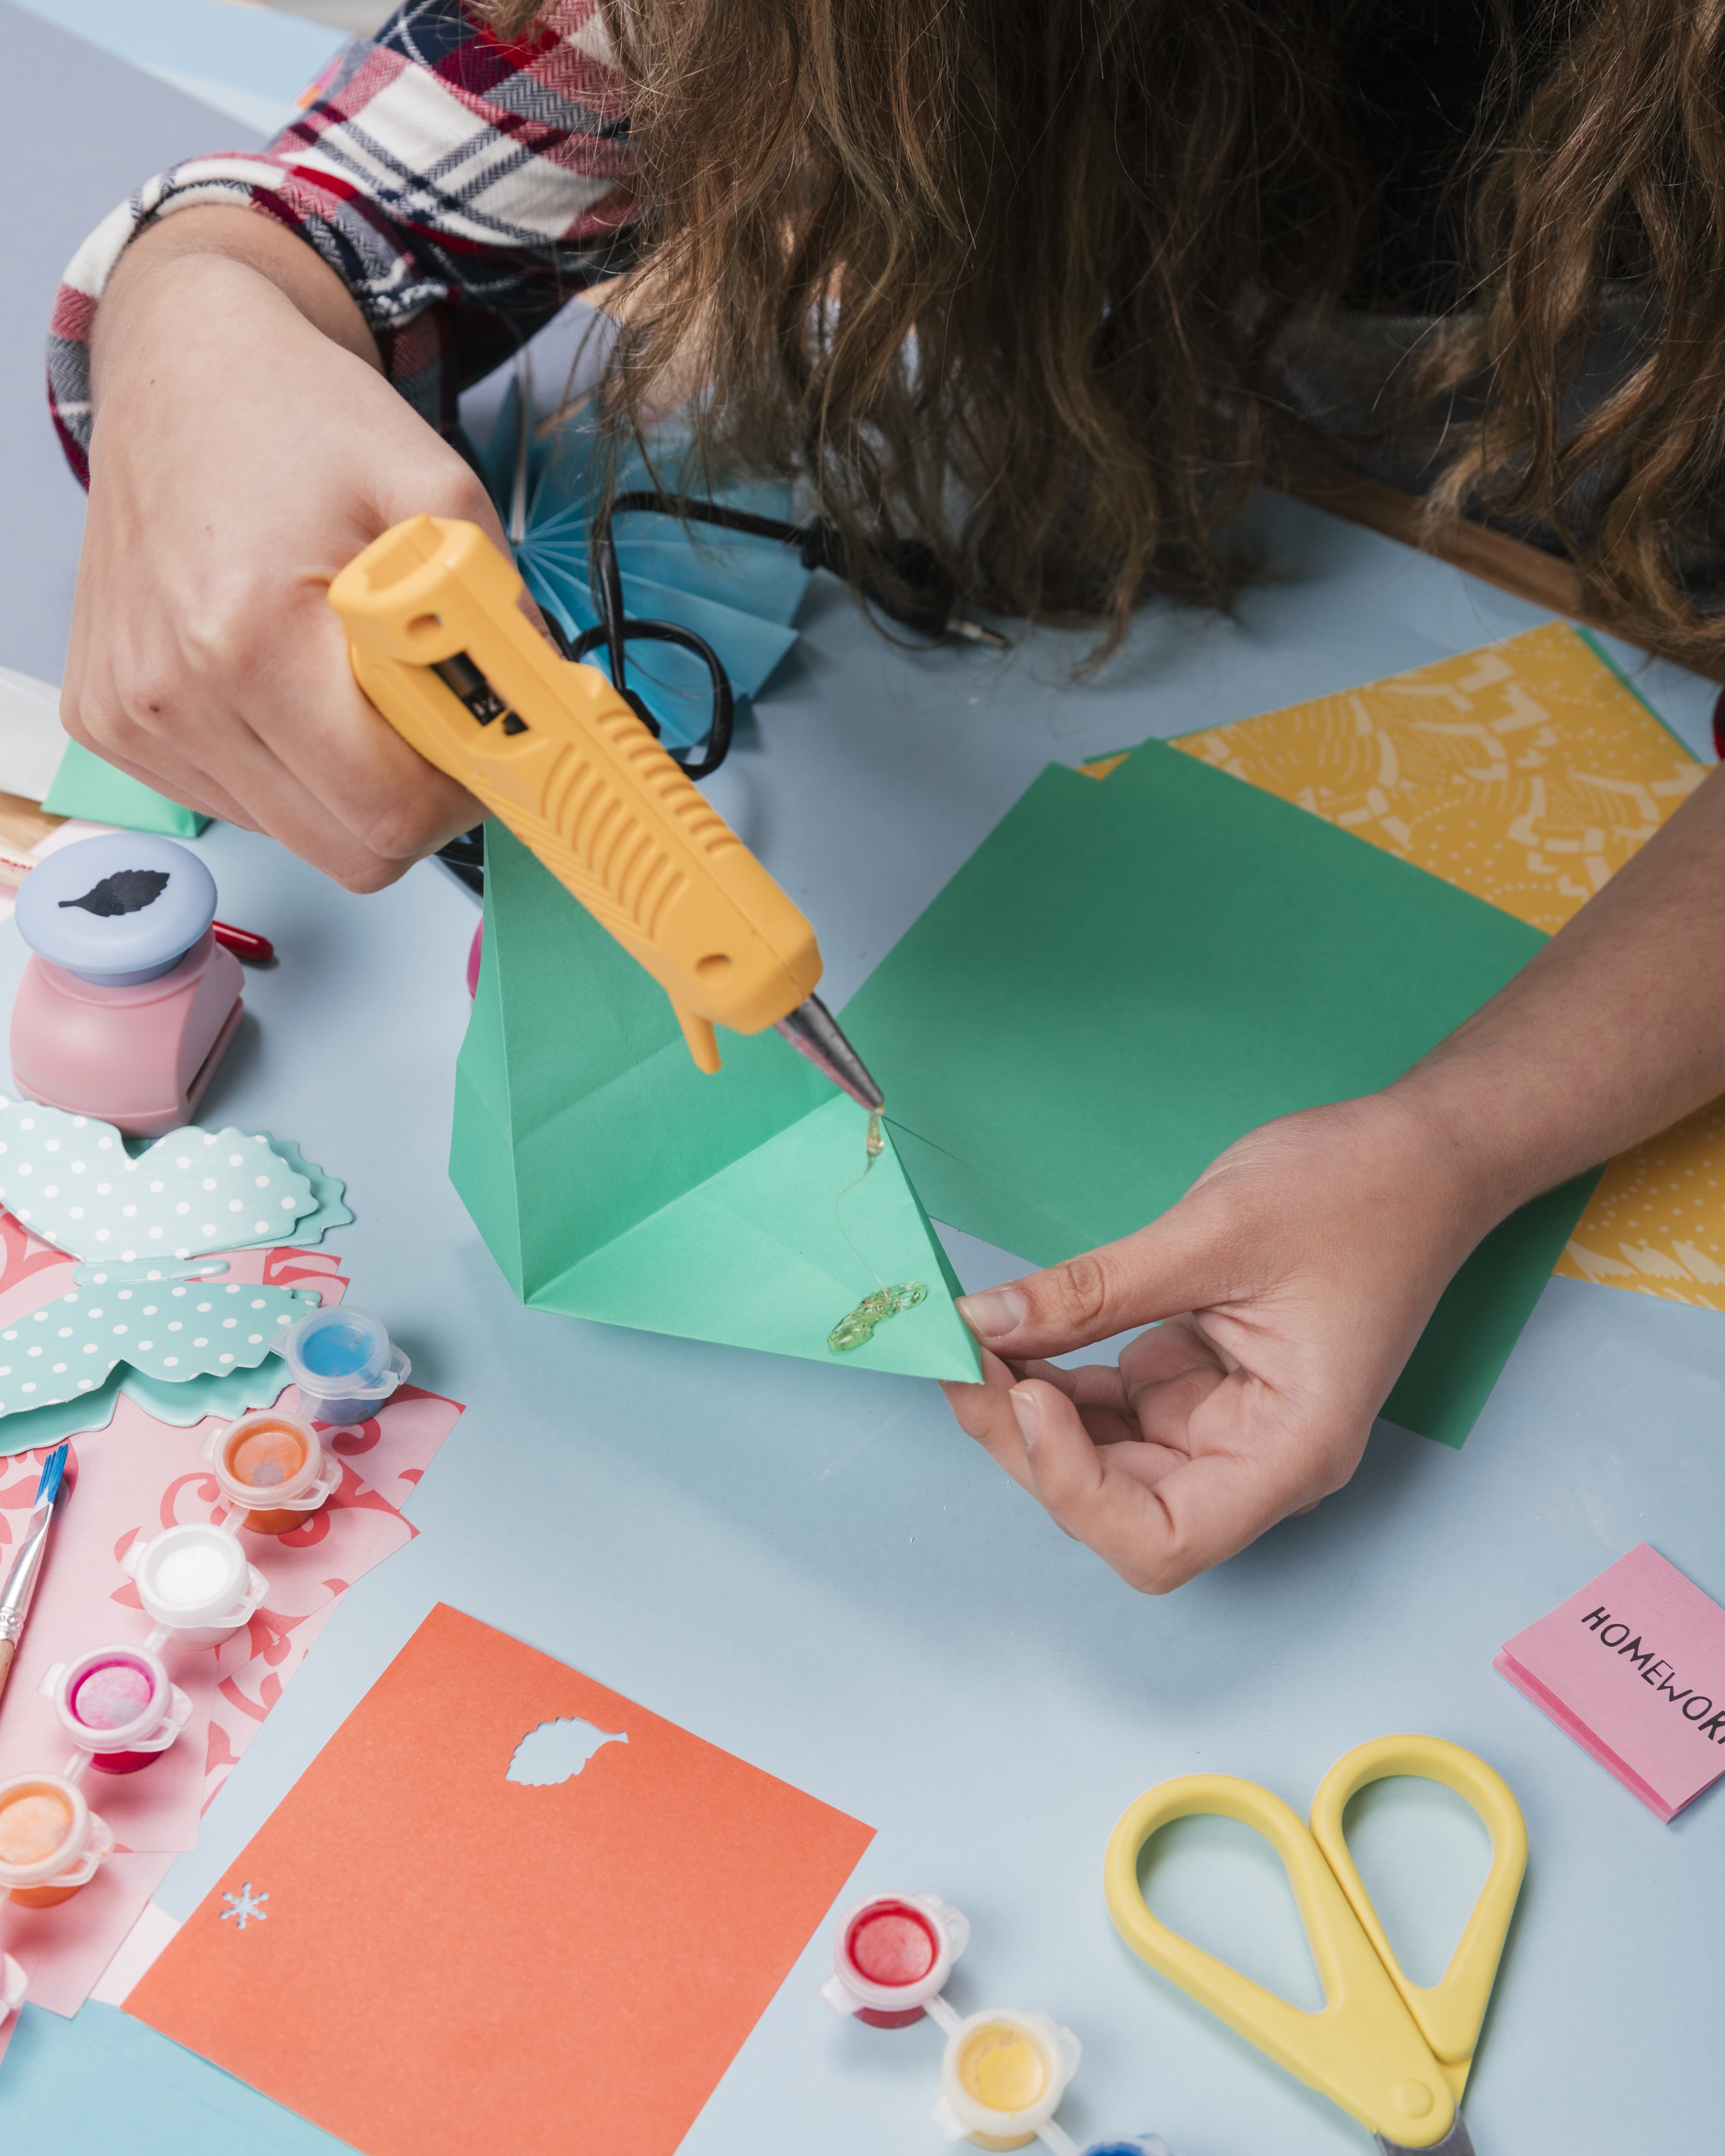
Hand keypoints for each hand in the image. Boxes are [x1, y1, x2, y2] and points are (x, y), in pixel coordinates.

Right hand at [65, 220, 496, 889]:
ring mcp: (134, 719)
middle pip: (348, 849)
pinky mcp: (111, 726)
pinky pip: (238, 803)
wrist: (181, 367)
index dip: (460, 795)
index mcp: (250, 638)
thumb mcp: (436, 491)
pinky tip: (284, 684)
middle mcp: (174, 694)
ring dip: (346, 784)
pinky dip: (285, 767)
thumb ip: (497, 615)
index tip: (483, 746)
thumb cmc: (297, 420)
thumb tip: (546, 712)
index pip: (387, 812)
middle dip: (413, 802)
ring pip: (297, 835)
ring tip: (346, 681)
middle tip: (430, 723)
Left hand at [941, 1090, 1497, 1591]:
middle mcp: (1256, 1460)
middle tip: (959, 1358)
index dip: (1074, 1487)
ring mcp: (1224, 1426)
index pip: (1160, 1538)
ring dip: (1030, 1414)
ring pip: (1102, 1464)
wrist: (1419, 1157)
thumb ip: (1093, 1291)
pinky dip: (1056, 1380)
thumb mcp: (1212, 1232)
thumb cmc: (1354, 1192)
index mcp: (1290, 1451)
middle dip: (1028, 1443)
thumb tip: (982, 1322)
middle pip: (1117, 1507)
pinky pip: (1111, 1411)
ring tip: (974, 1343)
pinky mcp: (1198, 1387)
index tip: (1023, 1394)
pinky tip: (1016, 1335)